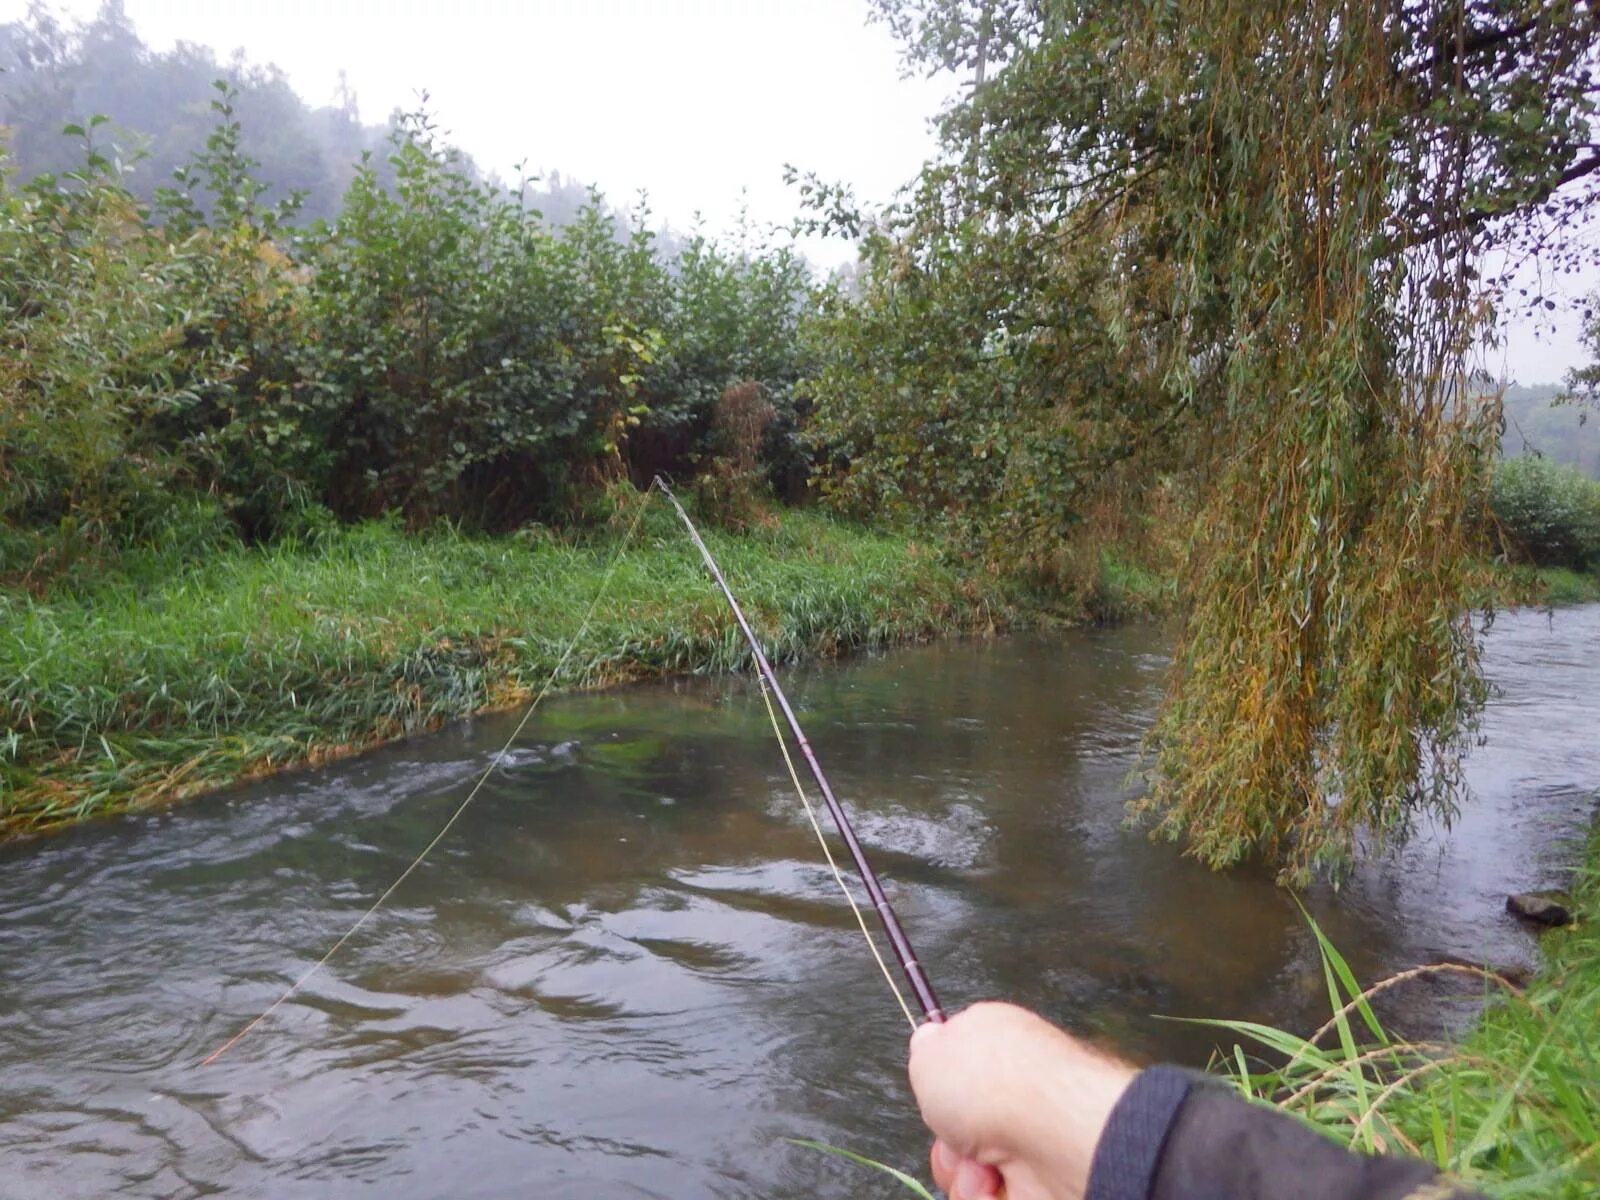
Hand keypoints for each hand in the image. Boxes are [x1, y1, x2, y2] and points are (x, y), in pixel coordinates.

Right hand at [906, 1002, 1136, 1199]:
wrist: (1051, 1133)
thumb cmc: (991, 1083)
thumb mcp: (930, 1051)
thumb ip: (925, 1047)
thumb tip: (928, 1040)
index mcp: (995, 1044)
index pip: (958, 1066)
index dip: (939, 1085)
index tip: (935, 1092)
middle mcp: (1014, 1090)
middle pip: (957, 1128)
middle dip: (946, 1144)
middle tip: (955, 1137)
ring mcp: (1027, 1137)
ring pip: (968, 1169)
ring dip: (963, 1174)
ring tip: (981, 1168)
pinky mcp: (1035, 1181)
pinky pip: (989, 1196)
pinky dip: (984, 1196)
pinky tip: (996, 1184)